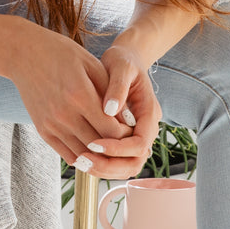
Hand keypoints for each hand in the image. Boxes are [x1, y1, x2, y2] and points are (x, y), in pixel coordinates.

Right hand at [6, 23, 132, 169]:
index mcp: (80, 96)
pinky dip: (84, 156)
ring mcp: (52, 125)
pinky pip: (67, 154)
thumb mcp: (92, 65)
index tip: (133, 129)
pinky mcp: (43, 130)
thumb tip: (129, 120)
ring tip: (113, 148)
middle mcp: (64, 115)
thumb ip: (111, 92)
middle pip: (99, 145)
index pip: (112, 130)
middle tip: (128, 142)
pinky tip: (94, 150)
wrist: (25, 54)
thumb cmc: (62, 54)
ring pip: (84, 154)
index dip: (127, 134)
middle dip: (117, 147)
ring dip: (101, 156)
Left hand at [80, 43, 161, 179]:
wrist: (125, 60)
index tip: (94, 143)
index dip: (117, 148)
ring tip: (80, 161)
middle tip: (85, 161)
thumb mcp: (121, 67)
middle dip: (110, 165)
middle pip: (135, 162)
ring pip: (126, 165)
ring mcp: (135, 134)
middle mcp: (145, 129)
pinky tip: (81, 156)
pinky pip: (116, 159)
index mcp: (149, 113)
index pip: (139, 144)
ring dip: (104, 168)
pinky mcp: (124, 136)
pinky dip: (101, 162)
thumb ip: (117, 87)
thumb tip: (109, 110)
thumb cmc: (123, 60)